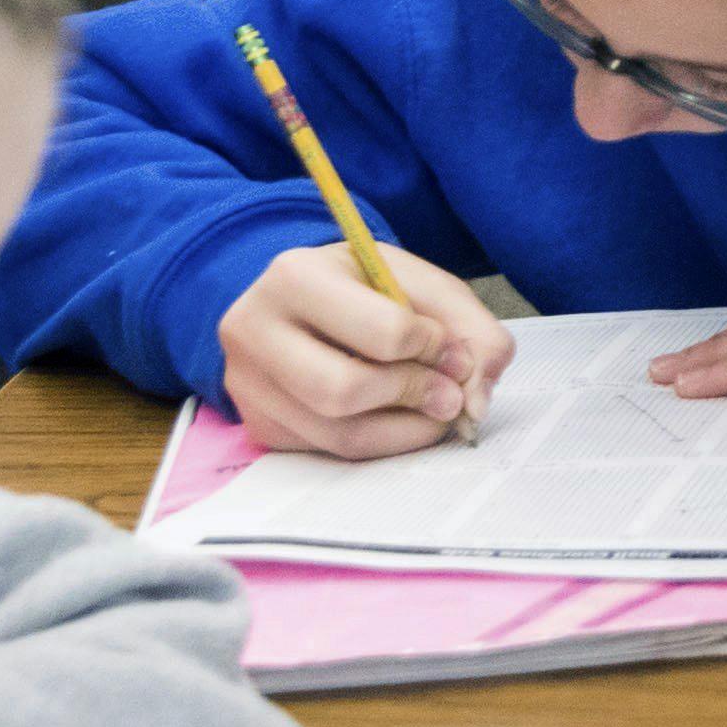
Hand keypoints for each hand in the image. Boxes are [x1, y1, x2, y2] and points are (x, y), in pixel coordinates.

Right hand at [218, 241, 515, 457]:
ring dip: (405, 429)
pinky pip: (329, 451)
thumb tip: (478, 399)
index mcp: (295, 276)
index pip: (382, 331)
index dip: (433, 347)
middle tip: (450, 395)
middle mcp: (253, 330)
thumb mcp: (417, 281)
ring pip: (337, 432)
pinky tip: (398, 416)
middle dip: (413, 396)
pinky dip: (380, 440)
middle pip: (345, 391)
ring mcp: (247, 384)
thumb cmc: (363, 286)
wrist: (300, 299)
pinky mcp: (258, 424)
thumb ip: (468, 326)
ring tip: (434, 408)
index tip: (450, 348)